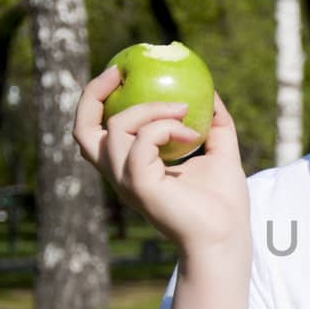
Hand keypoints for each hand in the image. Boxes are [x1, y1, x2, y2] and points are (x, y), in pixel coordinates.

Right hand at [72, 65, 251, 257]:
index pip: (95, 131)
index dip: (98, 98)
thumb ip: (215, 124)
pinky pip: (142, 142)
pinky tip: (191, 135)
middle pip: (82, 131)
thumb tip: (212, 92)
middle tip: (123, 73)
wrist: (227, 237)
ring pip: (116, 129)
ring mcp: (127, 181)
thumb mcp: (221, 152)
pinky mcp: (140, 186)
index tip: (122, 72)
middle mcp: (120, 175)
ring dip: (150, 110)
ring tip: (185, 112)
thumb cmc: (224, 204)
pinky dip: (165, 128)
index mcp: (131, 167)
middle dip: (94, 94)